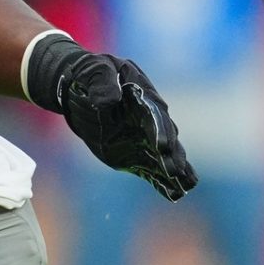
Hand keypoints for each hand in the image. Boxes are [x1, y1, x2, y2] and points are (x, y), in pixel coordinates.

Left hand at [27, 35, 197, 200]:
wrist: (78, 88)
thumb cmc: (89, 74)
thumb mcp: (94, 71)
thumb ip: (102, 83)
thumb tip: (108, 102)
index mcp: (143, 94)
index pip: (155, 114)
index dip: (160, 130)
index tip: (162, 146)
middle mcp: (149, 118)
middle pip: (165, 136)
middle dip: (171, 154)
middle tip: (175, 172)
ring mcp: (143, 136)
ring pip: (164, 154)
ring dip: (174, 169)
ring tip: (185, 186)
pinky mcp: (133, 151)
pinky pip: (150, 166)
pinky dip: (160, 179)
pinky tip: (174, 193)